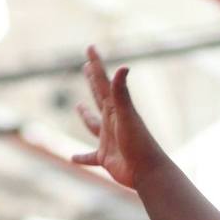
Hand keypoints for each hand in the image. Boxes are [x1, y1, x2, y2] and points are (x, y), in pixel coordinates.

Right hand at [73, 45, 165, 188]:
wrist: (147, 170)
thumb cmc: (139, 143)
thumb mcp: (127, 116)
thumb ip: (122, 93)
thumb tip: (122, 67)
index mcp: (116, 109)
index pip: (103, 82)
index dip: (96, 65)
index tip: (90, 48)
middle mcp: (112, 121)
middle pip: (99, 97)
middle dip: (92, 81)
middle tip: (86, 66)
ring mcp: (108, 139)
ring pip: (93, 125)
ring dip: (86, 116)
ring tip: (79, 106)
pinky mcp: (105, 157)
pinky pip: (90, 156)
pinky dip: (81, 157)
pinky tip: (73, 158)